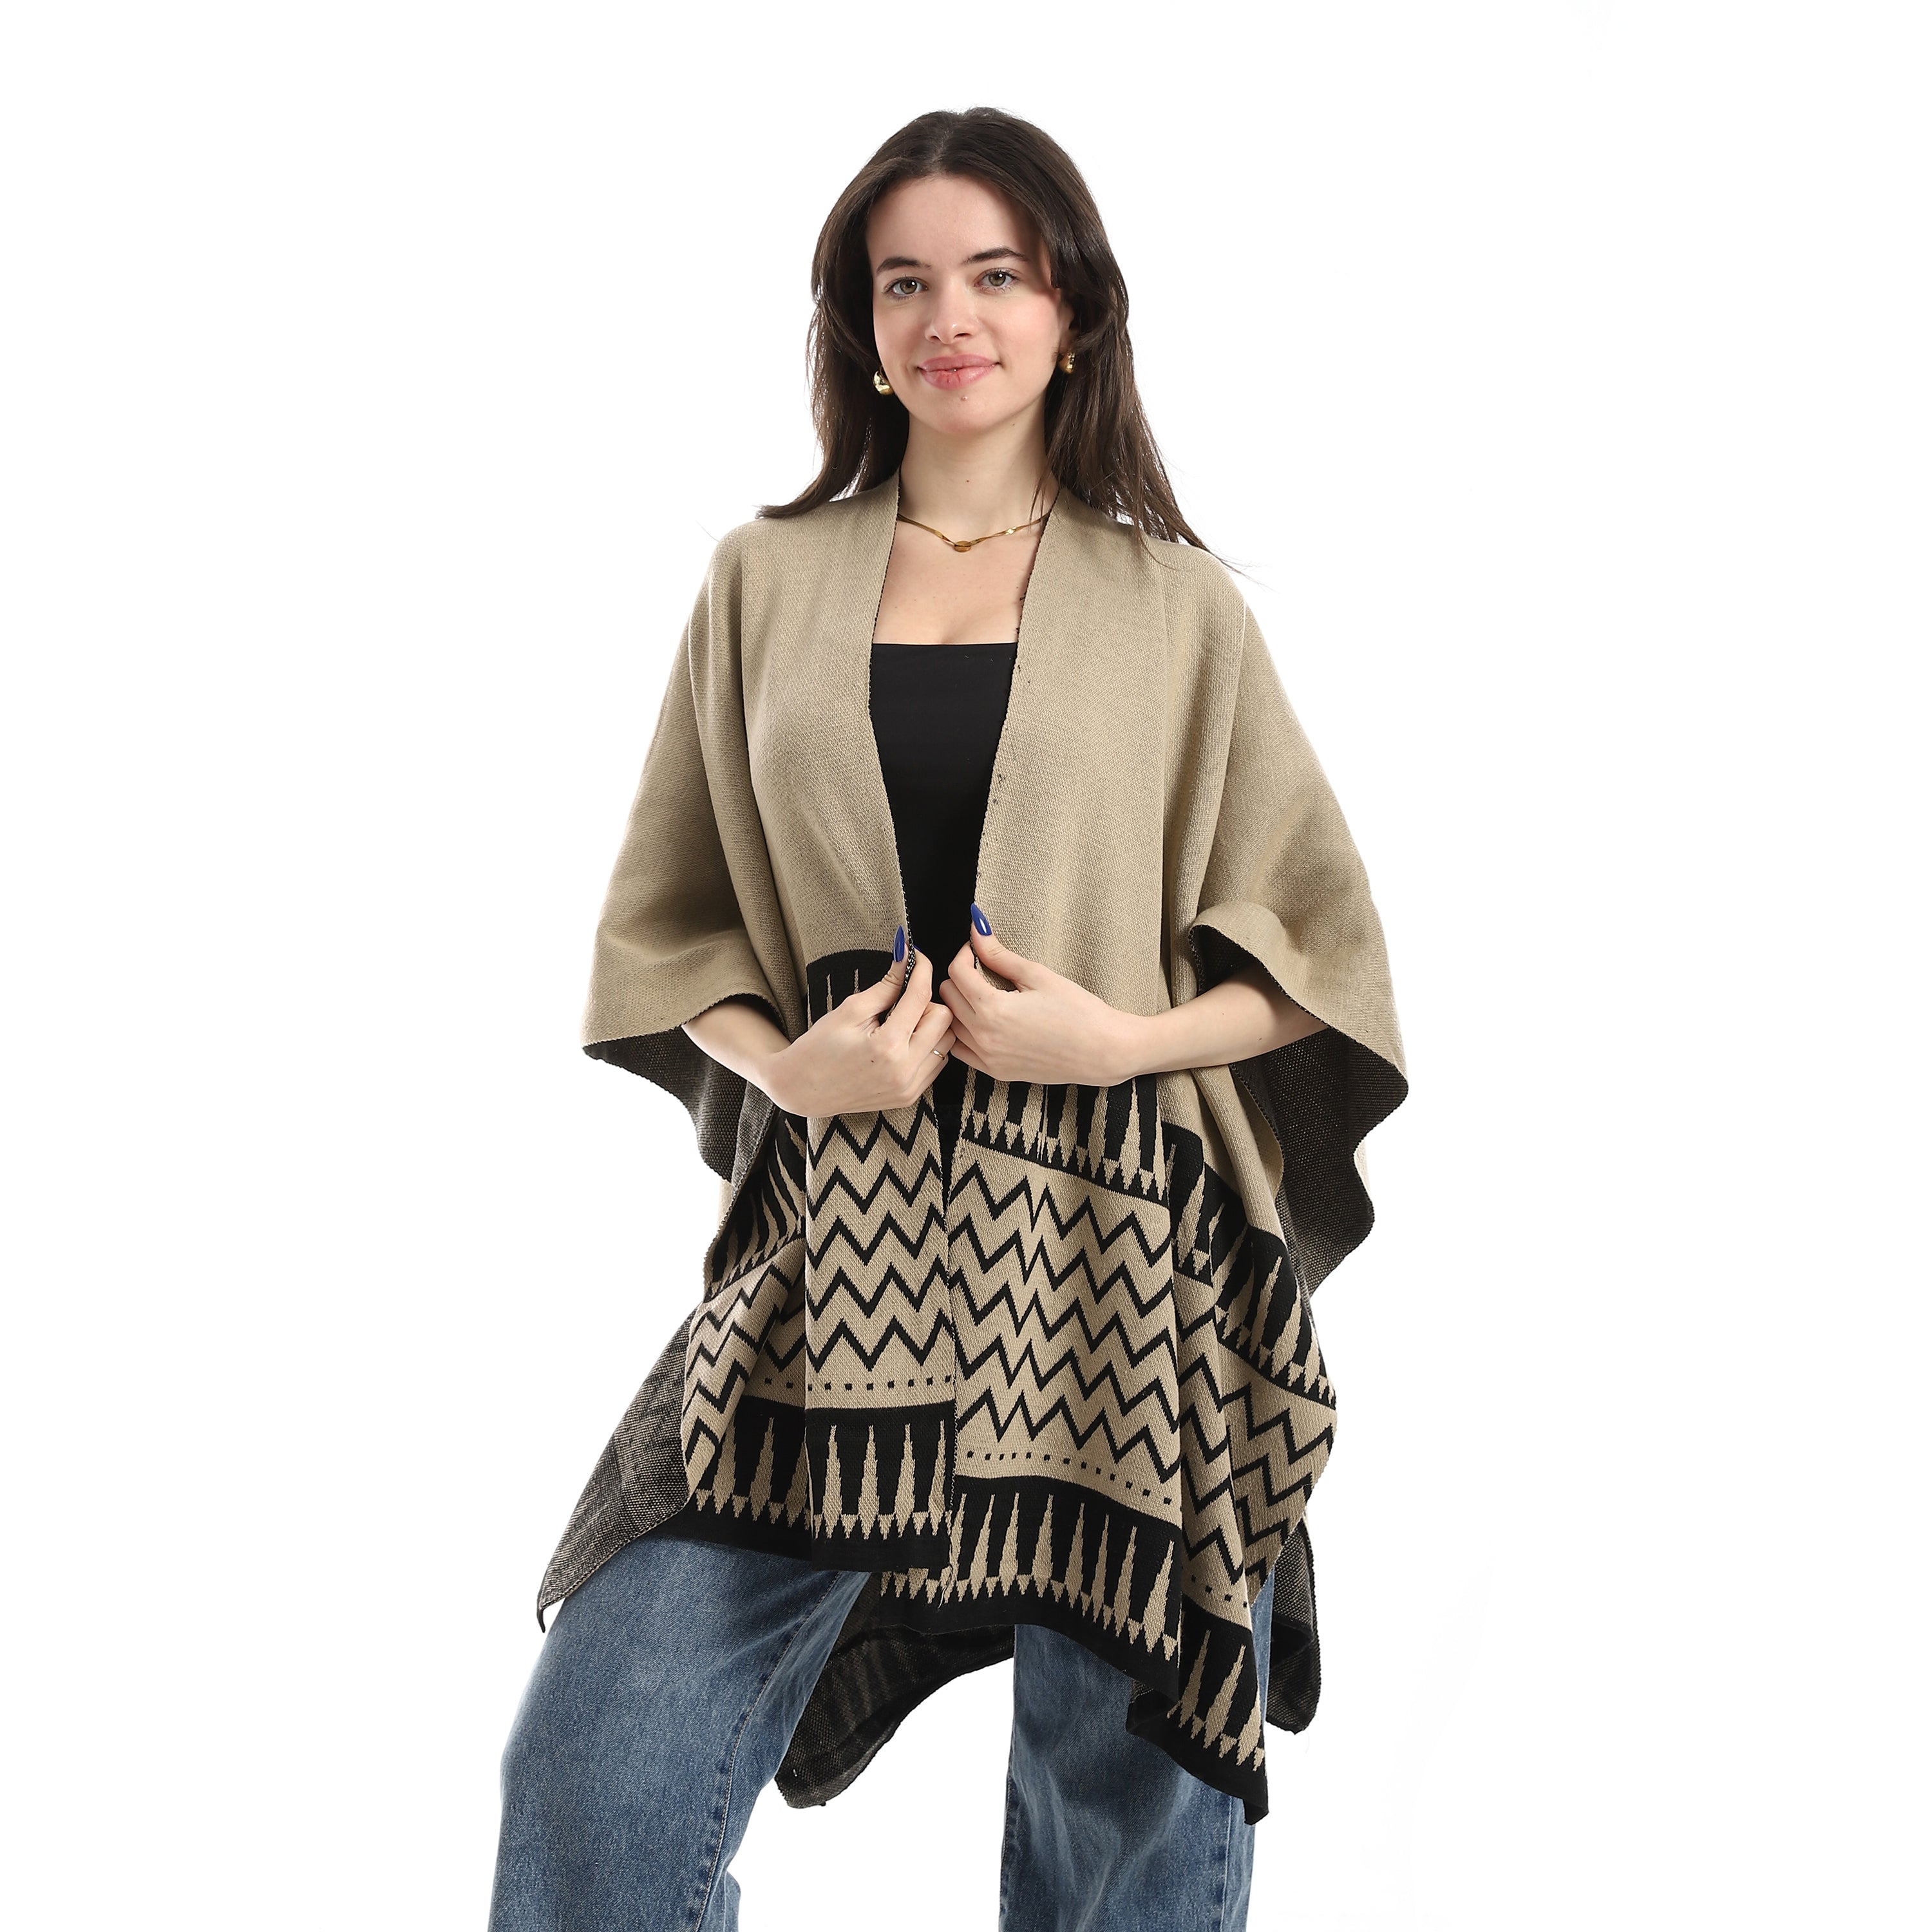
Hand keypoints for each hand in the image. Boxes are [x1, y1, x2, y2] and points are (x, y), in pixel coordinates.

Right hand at [764, 935, 955, 1117]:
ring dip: (930, 1026)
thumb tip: (904, 955)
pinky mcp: (910, 1097)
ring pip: (946, 1042)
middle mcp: (904, 1071)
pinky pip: (937, 1063)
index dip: (921, 969)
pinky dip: (927, 1047)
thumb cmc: (820, 1047)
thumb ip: (886, 985)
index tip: (917, 957)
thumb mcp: (851, 1010)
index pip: (920, 996)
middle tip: (902, 1001)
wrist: (804, 1089)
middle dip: (927, 1002)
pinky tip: (903, 1043)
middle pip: (944, 1019)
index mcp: (887, 1046)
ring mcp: (909, 1087)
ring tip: (902, 1024)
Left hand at [938, 913, 1141, 1087]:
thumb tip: (977, 929)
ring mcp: (987, 1059)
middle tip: (982, 970)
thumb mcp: (1037, 975)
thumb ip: (1000, 954)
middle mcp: (983, 1037)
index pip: (956, 973)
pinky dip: (964, 1032)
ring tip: (983, 995)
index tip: (977, 949)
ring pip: (951, 1024)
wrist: (1102, 1050)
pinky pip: (960, 1050)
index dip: (964, 954)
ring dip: (959, 1005)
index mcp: (993, 1009)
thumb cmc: (1078, 1011)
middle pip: (948, 997)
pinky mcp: (995, 1072)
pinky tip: (983, 1021)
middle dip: (960, 977)